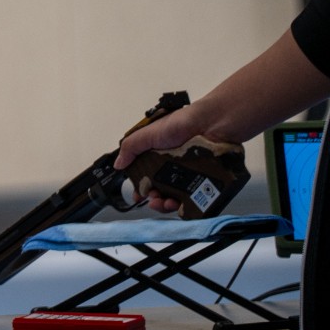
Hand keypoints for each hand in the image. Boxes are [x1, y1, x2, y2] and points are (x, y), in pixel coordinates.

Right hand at [114, 99, 233, 210]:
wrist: (211, 125)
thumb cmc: (181, 124)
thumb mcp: (147, 134)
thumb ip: (130, 148)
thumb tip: (118, 163)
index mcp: (158, 156)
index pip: (146, 176)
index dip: (141, 188)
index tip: (138, 196)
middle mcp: (173, 167)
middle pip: (160, 190)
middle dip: (153, 199)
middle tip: (153, 199)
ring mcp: (189, 175)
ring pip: (176, 197)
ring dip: (168, 204)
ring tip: (167, 202)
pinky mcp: (204, 181)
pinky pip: (196, 199)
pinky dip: (187, 205)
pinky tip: (182, 204)